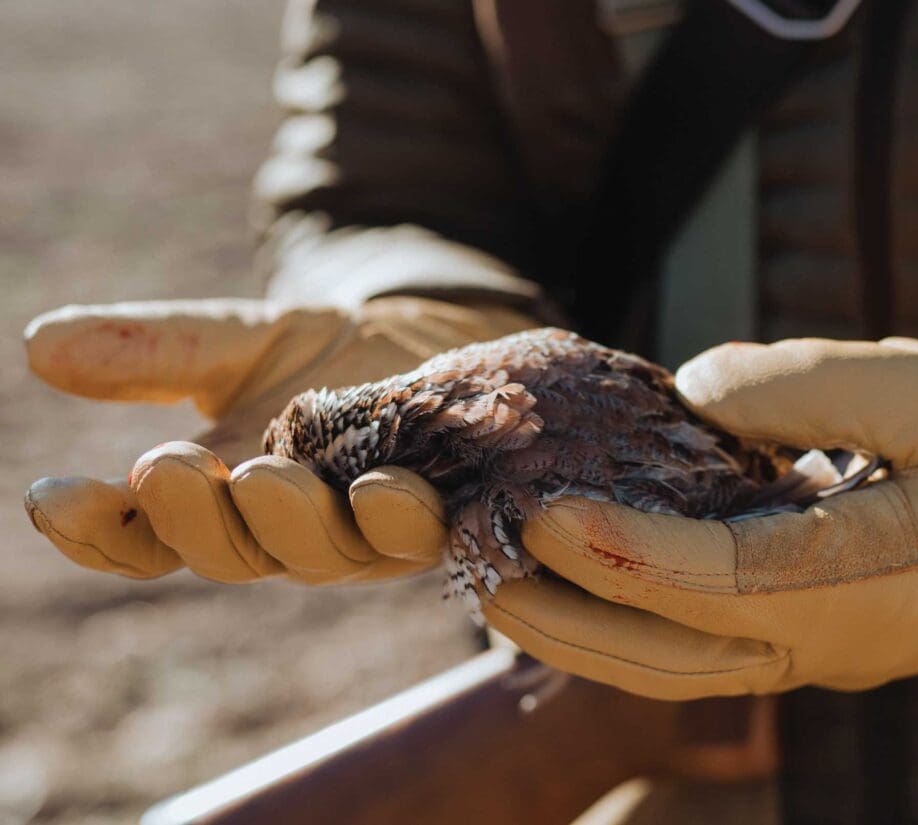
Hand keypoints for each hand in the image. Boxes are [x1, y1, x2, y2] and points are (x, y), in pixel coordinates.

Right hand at [24, 228, 537, 582]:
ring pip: (318, 555)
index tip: (49, 495)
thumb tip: (40, 344)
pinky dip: (398, 517)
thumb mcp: (234, 342)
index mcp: (222, 503)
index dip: (96, 530)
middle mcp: (286, 535)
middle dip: (194, 517)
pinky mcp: (433, 521)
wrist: (425, 343)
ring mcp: (361, 536)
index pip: (145, 538)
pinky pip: (416, 534)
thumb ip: (153, 352)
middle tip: (161, 466)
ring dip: (292, 522)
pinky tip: (384, 488)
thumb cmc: (319, 354)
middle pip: (230, 554)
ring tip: (265, 475)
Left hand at [481, 338, 917, 698]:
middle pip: (676, 656)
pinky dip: (611, 627)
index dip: (631, 557)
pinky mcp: (782, 643)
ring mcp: (800, 654)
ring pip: (668, 669)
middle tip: (478, 573)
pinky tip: (557, 589)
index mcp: (874, 579)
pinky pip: (682, 650)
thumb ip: (811, 387)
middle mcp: (825, 638)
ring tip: (492, 587)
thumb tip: (690, 392)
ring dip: (575, 636)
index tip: (546, 516)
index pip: (729, 582)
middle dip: (571, 621)